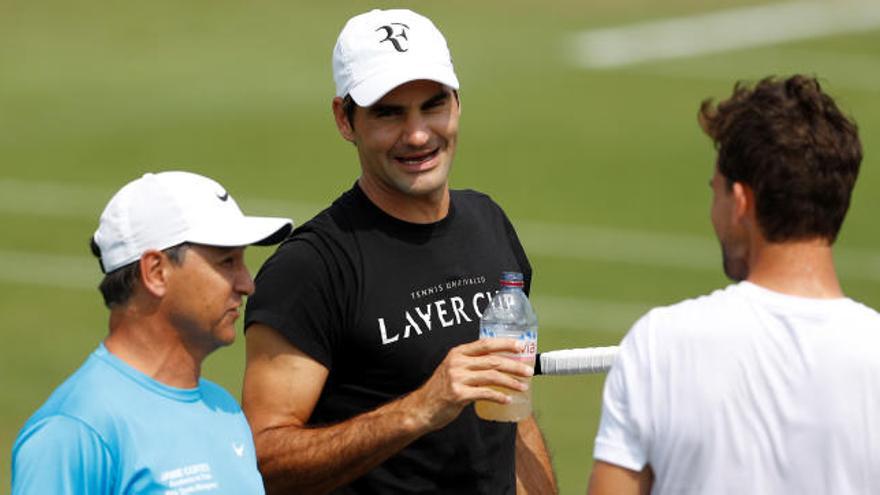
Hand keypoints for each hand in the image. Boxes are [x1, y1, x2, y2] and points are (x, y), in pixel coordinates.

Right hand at [404, 338, 533, 430]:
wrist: (422, 408)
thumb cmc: (441, 390)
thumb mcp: (453, 370)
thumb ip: (471, 364)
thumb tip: (499, 365)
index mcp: (458, 353)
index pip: (485, 343)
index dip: (505, 344)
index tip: (521, 346)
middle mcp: (457, 362)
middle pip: (492, 360)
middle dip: (514, 365)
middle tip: (529, 371)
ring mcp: (457, 378)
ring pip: (492, 376)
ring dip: (510, 382)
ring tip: (523, 387)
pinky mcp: (458, 394)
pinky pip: (484, 393)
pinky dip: (498, 396)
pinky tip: (507, 399)